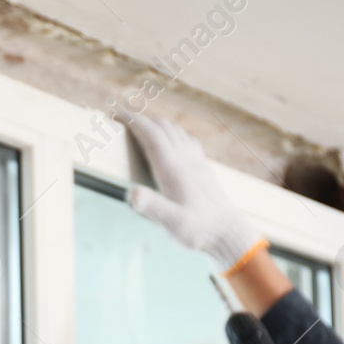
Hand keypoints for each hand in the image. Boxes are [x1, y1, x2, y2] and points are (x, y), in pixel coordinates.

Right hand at [126, 115, 261, 271]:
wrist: (227, 232)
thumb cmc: (198, 230)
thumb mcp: (173, 223)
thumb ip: (152, 208)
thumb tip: (131, 193)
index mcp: (173, 168)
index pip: (151, 135)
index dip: (133, 121)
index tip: (115, 112)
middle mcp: (185, 159)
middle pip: (161, 127)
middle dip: (139, 118)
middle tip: (119, 115)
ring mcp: (196, 160)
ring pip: (174, 130)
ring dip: (154, 123)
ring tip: (138, 123)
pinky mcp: (202, 166)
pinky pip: (184, 139)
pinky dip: (170, 131)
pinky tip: (168, 137)